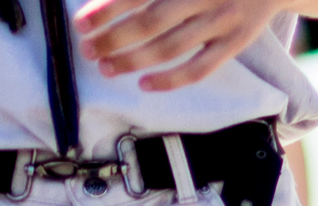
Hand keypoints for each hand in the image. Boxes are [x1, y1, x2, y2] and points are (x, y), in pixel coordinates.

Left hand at [74, 0, 286, 89]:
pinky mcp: (235, 42)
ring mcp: (222, 19)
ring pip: (171, 48)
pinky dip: (171, 80)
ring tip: (105, 68)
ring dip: (133, 61)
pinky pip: (200, 68)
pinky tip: (144, 85)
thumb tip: (110, 0)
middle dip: (113, 38)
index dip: (107, 9)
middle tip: (87, 49)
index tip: (81, 23)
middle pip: (151, 22)